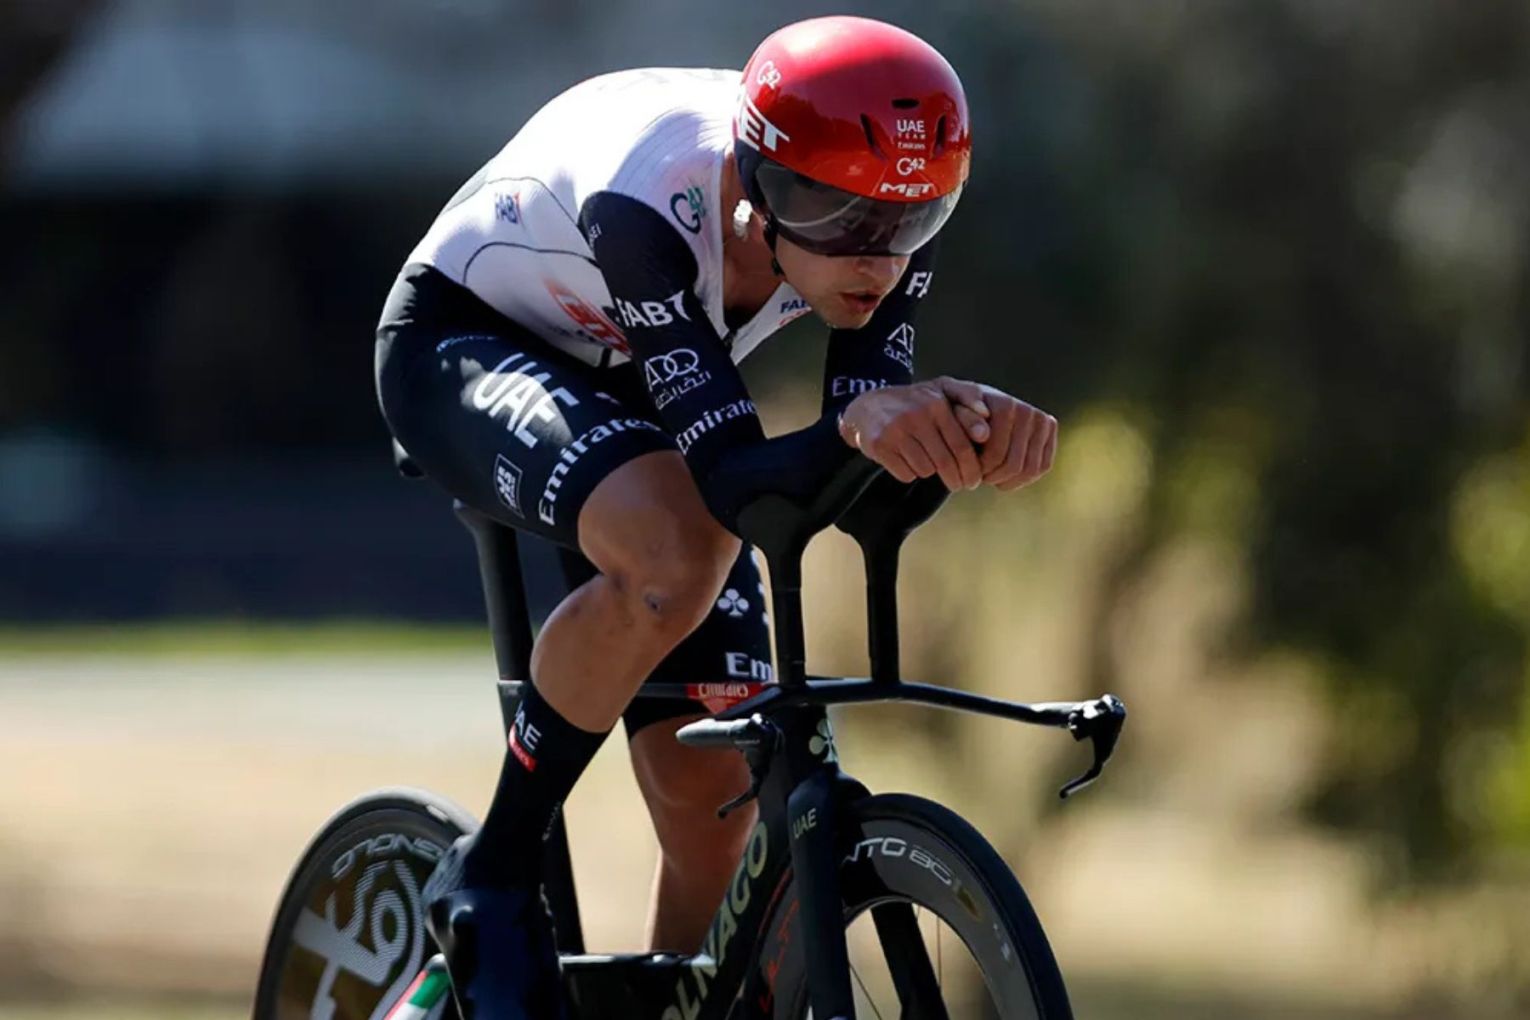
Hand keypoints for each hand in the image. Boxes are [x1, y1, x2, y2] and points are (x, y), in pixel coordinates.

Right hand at [838, 377, 984, 489]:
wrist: (868, 407)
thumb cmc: (915, 403)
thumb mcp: (941, 390)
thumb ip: (967, 395)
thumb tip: (987, 417)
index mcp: (936, 403)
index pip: (962, 446)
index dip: (972, 468)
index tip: (975, 480)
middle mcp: (916, 415)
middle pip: (945, 462)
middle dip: (957, 480)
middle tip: (960, 486)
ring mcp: (896, 430)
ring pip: (926, 470)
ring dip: (930, 472)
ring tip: (928, 463)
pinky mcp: (880, 445)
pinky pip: (906, 473)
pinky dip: (910, 473)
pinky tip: (907, 461)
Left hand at [937, 378, 1057, 490]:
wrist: (976, 403)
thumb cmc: (959, 413)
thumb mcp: (951, 414)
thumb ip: (964, 421)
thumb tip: (983, 434)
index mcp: (1005, 405)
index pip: (996, 454)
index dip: (979, 469)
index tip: (966, 469)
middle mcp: (1028, 411)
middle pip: (1014, 464)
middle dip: (993, 476)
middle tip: (977, 476)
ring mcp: (1043, 420)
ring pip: (1030, 470)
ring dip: (1007, 480)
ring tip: (989, 477)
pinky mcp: (1050, 430)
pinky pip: (1041, 467)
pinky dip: (1023, 478)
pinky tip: (1003, 477)